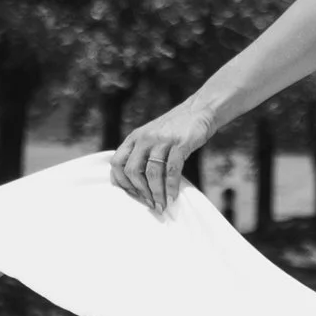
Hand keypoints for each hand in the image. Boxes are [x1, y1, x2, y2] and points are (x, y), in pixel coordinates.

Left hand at [110, 97, 218, 215]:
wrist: (199, 110)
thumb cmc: (175, 128)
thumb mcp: (151, 136)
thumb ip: (142, 153)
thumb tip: (138, 184)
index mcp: (134, 138)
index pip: (117, 163)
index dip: (122, 183)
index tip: (133, 196)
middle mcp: (144, 139)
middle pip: (132, 170)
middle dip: (139, 191)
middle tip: (149, 203)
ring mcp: (162, 141)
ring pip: (152, 173)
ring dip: (156, 193)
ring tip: (162, 205)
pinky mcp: (180, 144)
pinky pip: (172, 170)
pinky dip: (171, 187)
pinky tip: (173, 197)